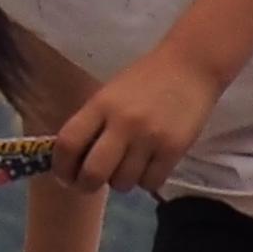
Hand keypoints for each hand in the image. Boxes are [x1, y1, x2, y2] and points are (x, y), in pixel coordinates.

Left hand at [52, 42, 225, 195]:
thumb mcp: (110, 95)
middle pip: (93, 172)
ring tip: (128, 166)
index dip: (61, 167)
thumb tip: (76, 160)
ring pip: (123, 182)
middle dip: (87, 185)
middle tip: (91, 184)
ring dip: (122, 181)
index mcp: (101, 105)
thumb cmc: (146, 79)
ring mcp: (149, 138)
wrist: (191, 66)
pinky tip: (150, 165)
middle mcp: (122, 123)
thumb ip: (93, 124)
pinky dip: (146, 180)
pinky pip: (150, 182)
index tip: (65, 176)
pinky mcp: (174, 150)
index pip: (68, 144)